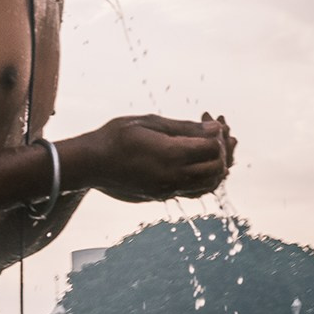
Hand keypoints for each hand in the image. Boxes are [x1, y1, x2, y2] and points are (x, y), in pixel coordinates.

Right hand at [65, 113, 232, 202]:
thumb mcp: (149, 122)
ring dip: (217, 165)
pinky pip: (194, 191)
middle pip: (217, 168)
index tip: (210, 117)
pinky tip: (199, 162)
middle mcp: (172, 177)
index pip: (213, 147)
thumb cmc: (114, 137)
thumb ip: (184, 127)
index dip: (218, 132)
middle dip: (223, 149)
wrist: (89, 164)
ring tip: (213, 147)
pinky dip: (205, 178)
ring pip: (209, 184)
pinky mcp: (161, 196)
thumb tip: (215, 128)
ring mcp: (167, 190)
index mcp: (170, 154)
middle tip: (217, 132)